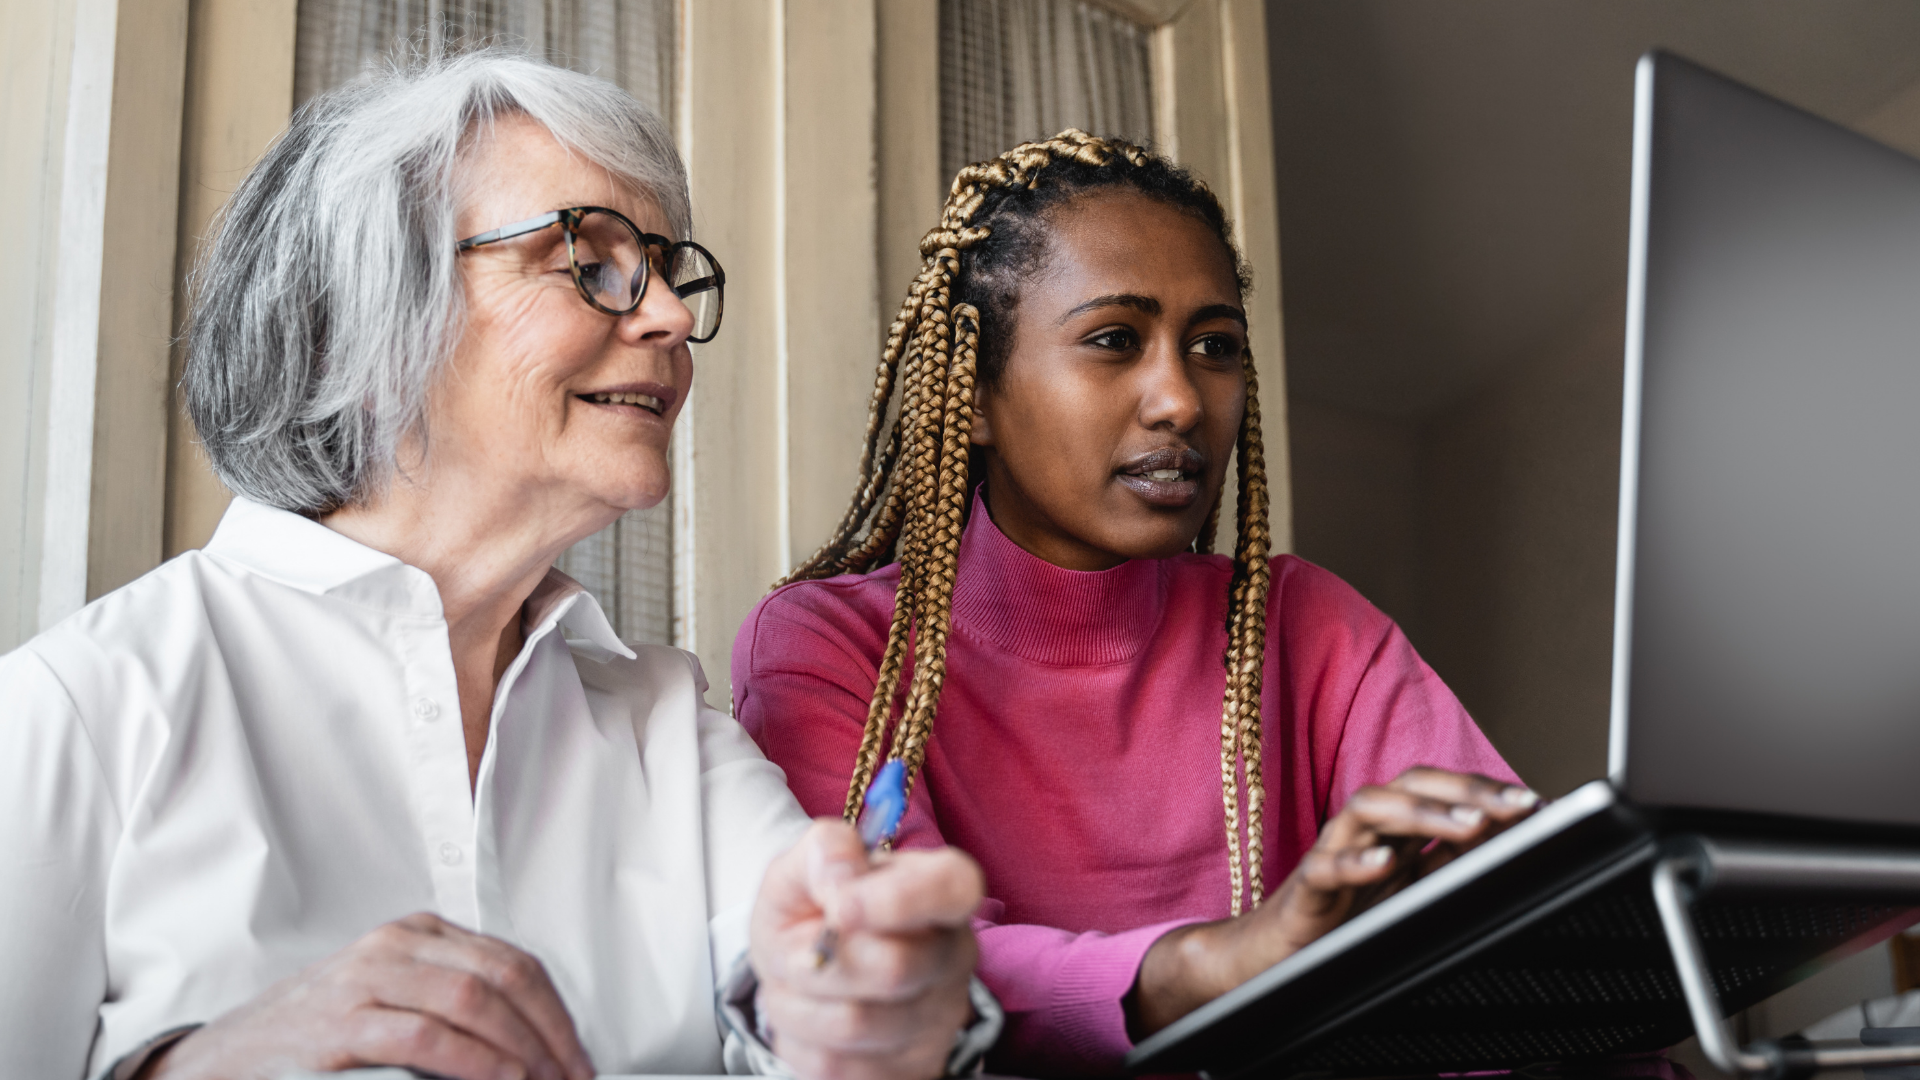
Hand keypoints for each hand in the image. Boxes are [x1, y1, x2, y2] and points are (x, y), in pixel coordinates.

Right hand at [146, 912, 593, 1079]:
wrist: (218, 1061)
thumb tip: (530, 1044)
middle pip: (505, 978)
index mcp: (417, 934)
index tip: (578, 1058)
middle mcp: (395, 946)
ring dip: (524, 1051)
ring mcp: (366, 980)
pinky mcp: (341, 1023)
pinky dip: (479, 1063)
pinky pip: (428, 1037)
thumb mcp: (388, 999)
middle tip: (574, 1077)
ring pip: (474, 1000)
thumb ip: (450, 1005)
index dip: (557, 1014)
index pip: (513, 962)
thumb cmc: (309, 1037)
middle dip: (552, 1034)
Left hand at [751, 820, 982, 1079]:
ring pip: (858, 1023)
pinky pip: (841, 1066)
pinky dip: (804, 1042)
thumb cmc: (811, 912)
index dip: (897, 900)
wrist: (804, 969)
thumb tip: (842, 879)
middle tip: (799, 949)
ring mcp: (940, 1016)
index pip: (955, 887)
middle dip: (820, 960)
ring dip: (802, 1004)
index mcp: (939, 887)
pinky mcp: (914, 1067)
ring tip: (802, 984)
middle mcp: (954, 952)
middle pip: (895, 967)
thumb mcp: (800, 869)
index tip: (839, 907)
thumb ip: (822, 852)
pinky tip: (812, 1017)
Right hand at [1130, 768, 1537, 1035]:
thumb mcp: (1410, 893)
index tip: (1535, 802)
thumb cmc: (1345, 920)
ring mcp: (1332, 852)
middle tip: (1518, 806)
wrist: (1274, 956)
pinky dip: (1356, 862)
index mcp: (1392, 829)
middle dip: (1466, 790)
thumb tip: (1510, 849)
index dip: (1485, 789)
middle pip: (1409, 784)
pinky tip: (1386, 864)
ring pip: (1369, 810)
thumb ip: (1449, 867)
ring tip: (1469, 825)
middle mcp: (1363, 830)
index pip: (1439, 789)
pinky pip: (1326, 867)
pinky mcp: (1306, 887)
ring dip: (1422, 813)